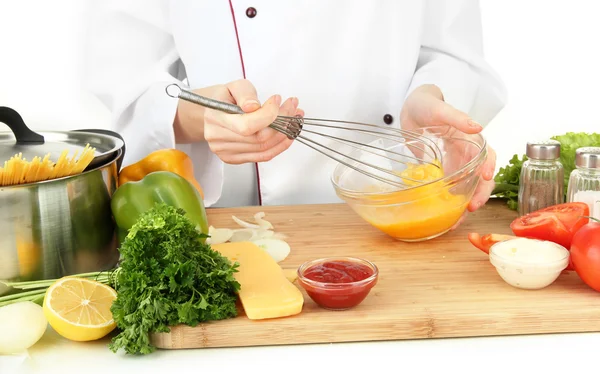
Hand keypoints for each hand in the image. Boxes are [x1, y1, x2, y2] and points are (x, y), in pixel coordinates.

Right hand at [173, 79, 302, 163]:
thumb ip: (245, 93)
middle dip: (282, 122)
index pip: (248, 125)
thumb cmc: (225, 98)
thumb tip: (254, 106)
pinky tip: (288, 133)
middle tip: (293, 107)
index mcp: (215, 118)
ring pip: (264, 148)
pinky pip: (262, 156)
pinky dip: (279, 146)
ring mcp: (226, 152)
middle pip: (259, 138)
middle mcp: (218, 139)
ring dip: (285, 134)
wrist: (211, 112)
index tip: (278, 100)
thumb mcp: (233, 86)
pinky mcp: (234, 159)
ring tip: (295, 118)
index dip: (269, 114)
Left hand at [400, 84, 495, 222]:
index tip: (487, 177)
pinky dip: (450, 204)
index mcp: (471, 139)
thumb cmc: (428, 105)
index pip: (487, 155)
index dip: (489, 166)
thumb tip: (477, 126)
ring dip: (465, 204)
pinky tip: (445, 218)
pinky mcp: (443, 174)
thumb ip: (457, 117)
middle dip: (480, 194)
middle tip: (471, 207)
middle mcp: (467, 155)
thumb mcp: (440, 109)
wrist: (412, 110)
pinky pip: (450, 191)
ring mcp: (456, 166)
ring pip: (468, 188)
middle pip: (481, 178)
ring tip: (456, 220)